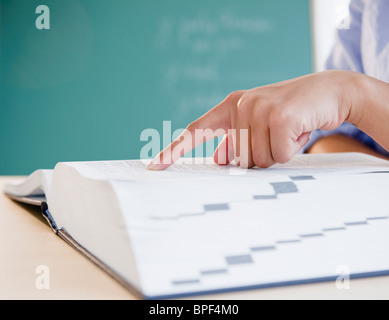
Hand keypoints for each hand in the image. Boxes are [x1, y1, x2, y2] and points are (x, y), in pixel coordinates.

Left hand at [148, 70, 369, 169]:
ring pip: (258, 160)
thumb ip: (237, 140)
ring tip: (289, 131)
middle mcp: (240, 104)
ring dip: (277, 153)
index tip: (154, 166)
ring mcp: (258, 108)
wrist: (328, 92)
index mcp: (231, 106)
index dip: (174, 149)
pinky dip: (291, 150)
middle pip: (238, 159)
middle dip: (261, 157)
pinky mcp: (279, 116)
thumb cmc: (290, 112)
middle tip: (278, 136)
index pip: (196, 131)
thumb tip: (218, 160)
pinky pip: (279, 155)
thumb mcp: (259, 125)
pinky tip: (299, 130)